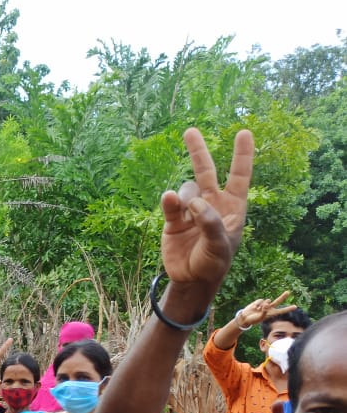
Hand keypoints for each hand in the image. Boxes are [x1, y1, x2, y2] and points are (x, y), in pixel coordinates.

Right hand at [159, 128, 253, 292]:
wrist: (191, 280)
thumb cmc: (214, 263)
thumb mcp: (220, 245)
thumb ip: (210, 222)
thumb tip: (194, 201)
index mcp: (232, 207)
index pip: (239, 176)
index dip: (242, 155)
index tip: (244, 132)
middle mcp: (211, 204)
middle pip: (207, 172)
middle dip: (198, 151)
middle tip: (190, 131)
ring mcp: (190, 211)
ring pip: (186, 189)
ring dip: (186, 196)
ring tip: (187, 213)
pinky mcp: (173, 220)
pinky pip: (170, 204)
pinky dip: (169, 201)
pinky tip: (169, 200)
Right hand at [234, 292, 295, 328]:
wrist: (245, 317)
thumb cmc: (253, 320)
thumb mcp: (260, 318)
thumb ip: (264, 311)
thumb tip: (266, 303)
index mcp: (271, 314)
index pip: (281, 311)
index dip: (288, 309)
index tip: (295, 307)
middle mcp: (269, 308)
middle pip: (278, 301)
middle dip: (283, 296)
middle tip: (288, 292)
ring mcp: (264, 304)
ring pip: (268, 300)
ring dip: (264, 304)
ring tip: (259, 310)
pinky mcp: (259, 302)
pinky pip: (260, 301)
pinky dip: (257, 304)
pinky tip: (255, 308)